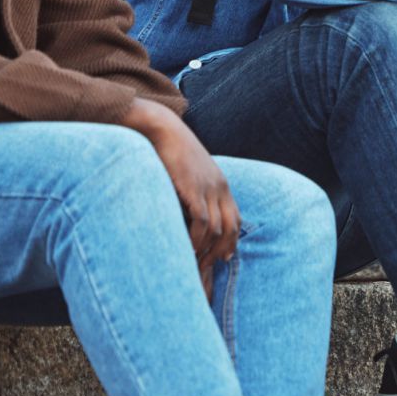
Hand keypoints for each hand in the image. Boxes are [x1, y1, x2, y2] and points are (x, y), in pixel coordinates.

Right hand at [122, 98, 236, 297]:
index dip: (232, 240)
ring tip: (194, 263)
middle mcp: (220, 187)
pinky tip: (187, 250)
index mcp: (221, 184)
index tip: (225, 257)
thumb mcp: (186, 173)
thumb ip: (191, 191)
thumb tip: (185, 211)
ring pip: (217, 229)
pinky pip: (202, 222)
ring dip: (206, 249)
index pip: (235, 218)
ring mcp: (209, 188)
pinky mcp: (194, 190)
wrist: (161, 128)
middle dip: (223, 250)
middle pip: (232, 227)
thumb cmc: (167, 151)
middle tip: (210, 266)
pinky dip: (196, 239)